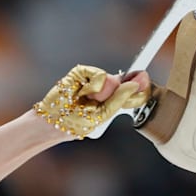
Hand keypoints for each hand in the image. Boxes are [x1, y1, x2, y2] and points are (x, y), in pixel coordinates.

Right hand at [34, 65, 150, 138]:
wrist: (50, 120)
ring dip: (101, 92)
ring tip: (86, 101)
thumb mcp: (100, 117)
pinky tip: (82, 92)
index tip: (145, 78)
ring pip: (111, 79)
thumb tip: (132, 84)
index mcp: (114, 101)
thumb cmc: (75, 123)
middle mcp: (106, 89)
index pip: (133, 92)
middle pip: (124, 83)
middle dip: (121, 91)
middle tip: (106, 101)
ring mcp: (94, 79)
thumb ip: (118, 101)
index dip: (140, 86)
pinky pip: (98, 75)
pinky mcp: (82, 72)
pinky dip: (92, 84)